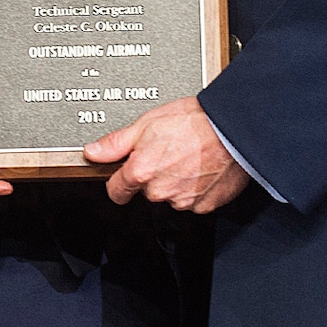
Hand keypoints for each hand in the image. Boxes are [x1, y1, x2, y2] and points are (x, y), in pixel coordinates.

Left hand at [83, 97, 249, 210]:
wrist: (233, 129)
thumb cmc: (195, 121)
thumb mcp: (146, 123)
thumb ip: (117, 143)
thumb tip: (94, 151)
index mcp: (141, 172)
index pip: (116, 191)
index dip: (119, 181)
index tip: (124, 174)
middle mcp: (160, 191)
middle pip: (146, 191)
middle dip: (153, 175)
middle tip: (168, 152)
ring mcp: (184, 200)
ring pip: (171, 195)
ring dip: (176, 181)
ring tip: (188, 156)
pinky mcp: (205, 206)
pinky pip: (194, 201)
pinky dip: (196, 188)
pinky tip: (202, 167)